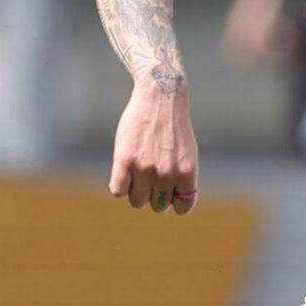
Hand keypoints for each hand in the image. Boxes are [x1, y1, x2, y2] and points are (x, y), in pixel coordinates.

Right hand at [109, 75, 199, 212]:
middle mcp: (168, 175)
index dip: (173, 201)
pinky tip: (123, 173)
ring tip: (137, 171)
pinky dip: (119, 186)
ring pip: (137, 201)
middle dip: (154, 195)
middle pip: (157, 206)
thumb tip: (171, 204)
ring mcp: (146, 169)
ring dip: (136, 190)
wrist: (161, 97)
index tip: (168, 192)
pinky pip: (118, 191)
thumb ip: (182, 179)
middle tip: (151, 175)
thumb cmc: (173, 126)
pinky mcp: (125, 161)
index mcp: (187, 174)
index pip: (182, 208)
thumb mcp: (188, 154)